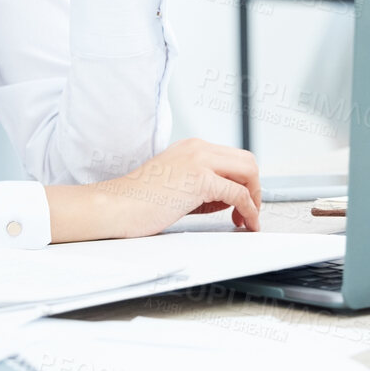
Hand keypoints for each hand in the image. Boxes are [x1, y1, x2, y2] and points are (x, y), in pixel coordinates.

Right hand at [44, 138, 260, 241]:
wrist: (113, 206)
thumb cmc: (137, 202)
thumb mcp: (176, 186)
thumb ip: (204, 188)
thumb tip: (229, 199)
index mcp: (191, 147)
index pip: (232, 158)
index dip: (243, 182)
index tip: (242, 204)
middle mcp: (198, 148)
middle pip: (247, 161)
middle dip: (255, 187)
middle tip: (250, 212)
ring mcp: (200, 160)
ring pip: (249, 171)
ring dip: (255, 197)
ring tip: (248, 220)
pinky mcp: (200, 179)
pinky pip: (238, 194)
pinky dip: (249, 209)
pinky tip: (246, 223)